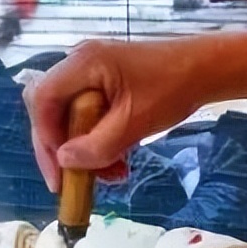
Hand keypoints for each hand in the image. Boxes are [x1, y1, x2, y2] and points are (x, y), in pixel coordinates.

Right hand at [23, 39, 208, 191]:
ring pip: (67, 120)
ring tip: (110, 175)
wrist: (204, 71)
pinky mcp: (102, 87)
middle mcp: (80, 65)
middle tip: (70, 183)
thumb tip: (65, 162)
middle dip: (60, 151)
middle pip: (49, 111)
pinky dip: (96, 144)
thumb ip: (97, 146)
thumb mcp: (133, 124)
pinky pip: (86, 119)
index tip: (59, 173)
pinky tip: (117, 163)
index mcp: (83, 64)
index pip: (42, 101)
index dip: (44, 139)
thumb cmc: (172, 89)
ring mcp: (90, 75)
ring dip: (82, 152)